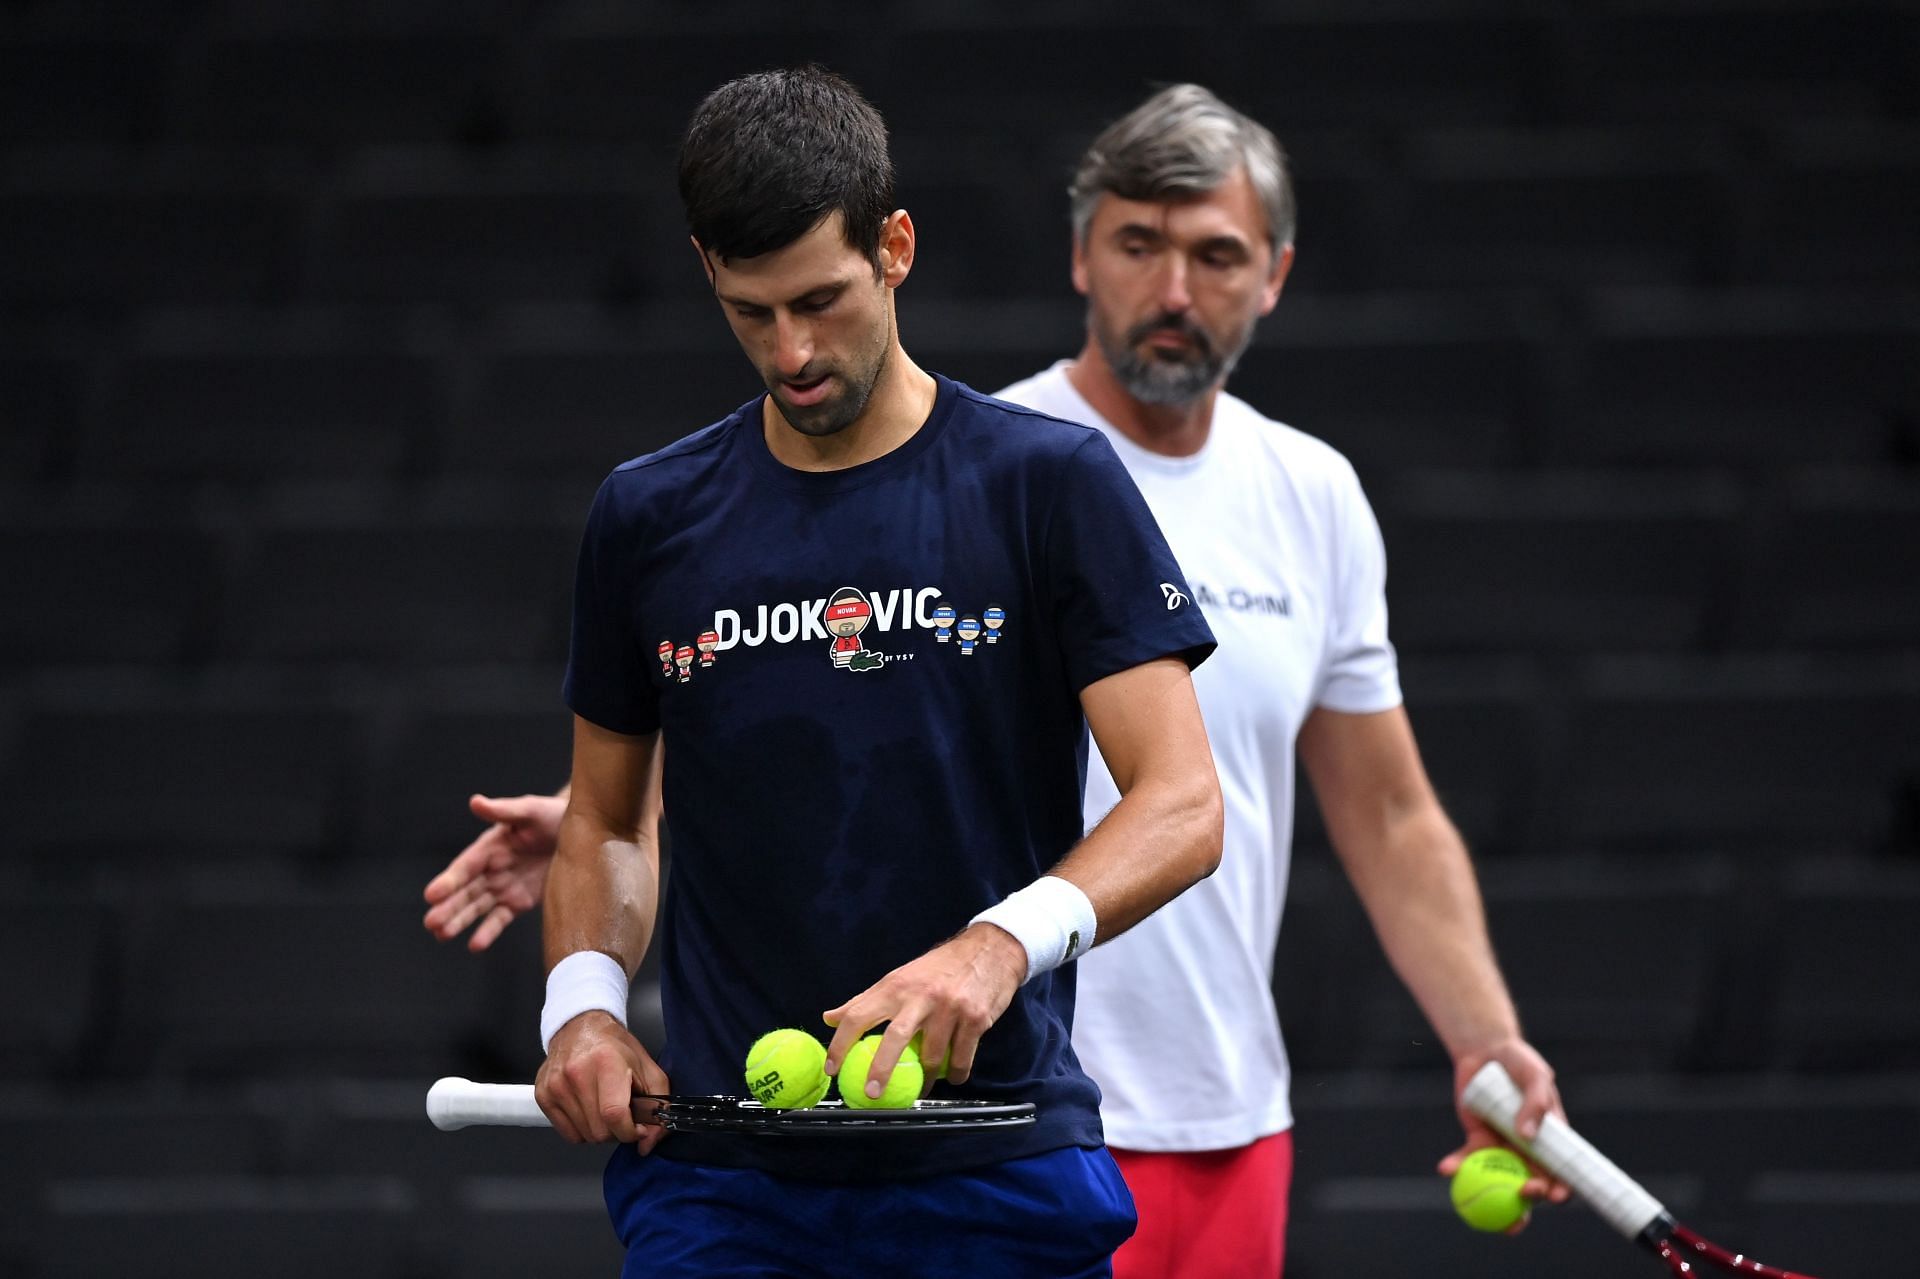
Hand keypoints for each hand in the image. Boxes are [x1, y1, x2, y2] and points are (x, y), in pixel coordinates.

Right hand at [422, 793, 563, 950]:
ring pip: (476, 908)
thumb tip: (475, 801)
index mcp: (489, 848)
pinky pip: (500, 919)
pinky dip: (488, 932)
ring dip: (459, 921)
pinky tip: (474, 945)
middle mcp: (491, 870)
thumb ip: (503, 810)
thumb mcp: (529, 810)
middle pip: (465, 891)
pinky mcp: (519, 903)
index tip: (431, 895)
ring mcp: (503, 888)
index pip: (464, 867)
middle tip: (430, 923)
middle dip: (448, 907)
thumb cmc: (551, 816)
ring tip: (441, 935)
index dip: (448, 881)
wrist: (580, 834)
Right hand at [536, 1011, 672, 1154]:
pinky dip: (582, 1129)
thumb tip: (650, 1141)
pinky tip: (588, 1109)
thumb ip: (658, 1105)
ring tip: (603, 1107)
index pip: (615, 1115)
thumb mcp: (647, 1068)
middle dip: (617, 1131)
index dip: (630, 1131)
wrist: (579, 1027)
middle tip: (621, 1114)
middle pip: (600, 1131)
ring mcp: (556, 1086)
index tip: (638, 1129)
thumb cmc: (614, 1047)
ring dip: (600, 1130)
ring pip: (585, 1136)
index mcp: (606, 1062)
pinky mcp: (543, 1095)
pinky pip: (568, 1134)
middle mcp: (577, 1073)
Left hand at [821, 923, 1026, 1098]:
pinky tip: (952, 1076)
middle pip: (894, 1038)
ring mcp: (950, 1009)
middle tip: (872, 1094)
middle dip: (880, 1070)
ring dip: (926, 1080)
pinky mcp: (975, 1020)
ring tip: (922, 1087)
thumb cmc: (940, 968)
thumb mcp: (900, 977)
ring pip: (932, 1058)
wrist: (990, 950)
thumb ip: (865, 1000)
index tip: (832, 1068)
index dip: (840, 1043)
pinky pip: (961, 1060)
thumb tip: (829, 1018)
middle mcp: (921, 996)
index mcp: (896, 985)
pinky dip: (955, 1074)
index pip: (858, 1014)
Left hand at [1437, 1038, 1572, 1229]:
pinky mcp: (1477, 1141)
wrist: (1486, 1051)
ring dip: (1489, 1198)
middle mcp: (1528, 1151)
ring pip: (1498, 1183)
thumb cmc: (1519, 1062)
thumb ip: (1536, 1101)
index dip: (1562, 1189)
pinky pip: (1467, 1160)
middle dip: (1528, 1201)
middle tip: (1522, 1193)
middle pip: (1531, 1185)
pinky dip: (1457, 1166)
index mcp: (1551, 1141)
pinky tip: (1446, 1168)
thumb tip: (1527, 1136)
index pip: (1562, 1172)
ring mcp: (1502, 1149)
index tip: (1555, 1195)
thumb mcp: (1535, 1075)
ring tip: (1480, 1206)